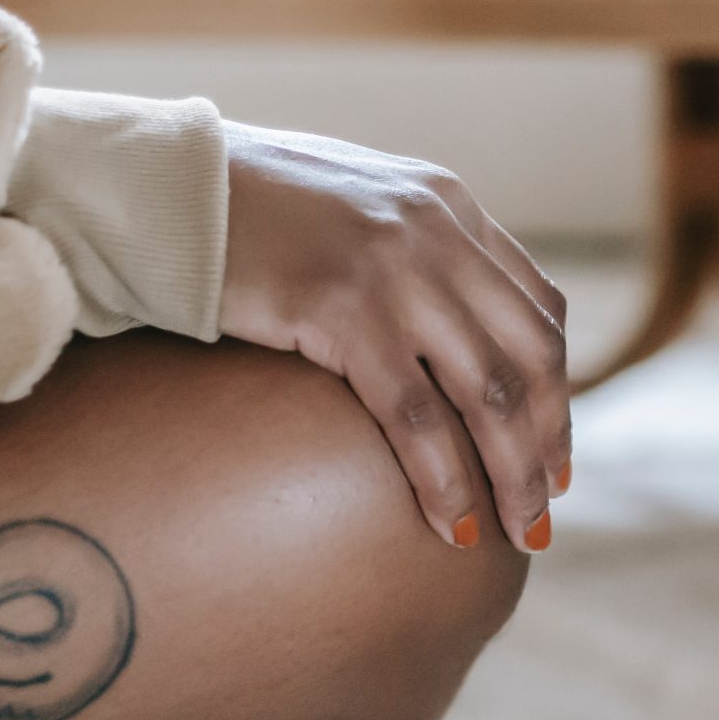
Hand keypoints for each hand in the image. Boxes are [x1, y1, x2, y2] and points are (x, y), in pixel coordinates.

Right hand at [219, 123, 570, 552]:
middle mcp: (436, 232)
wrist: (162, 184)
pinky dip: (442, 479)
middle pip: (531, 358)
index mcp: (448, 206)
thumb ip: (407, 251)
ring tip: (518, 535)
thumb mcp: (351, 210)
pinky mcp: (342, 311)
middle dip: (548, 443)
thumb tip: (437, 333)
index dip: (556, 391)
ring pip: (488, 394)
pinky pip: (414, 417)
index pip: (539, 310)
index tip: (553, 454)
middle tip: (542, 511)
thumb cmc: (241, 209)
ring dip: (512, 473)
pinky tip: (448, 525)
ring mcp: (394, 270)